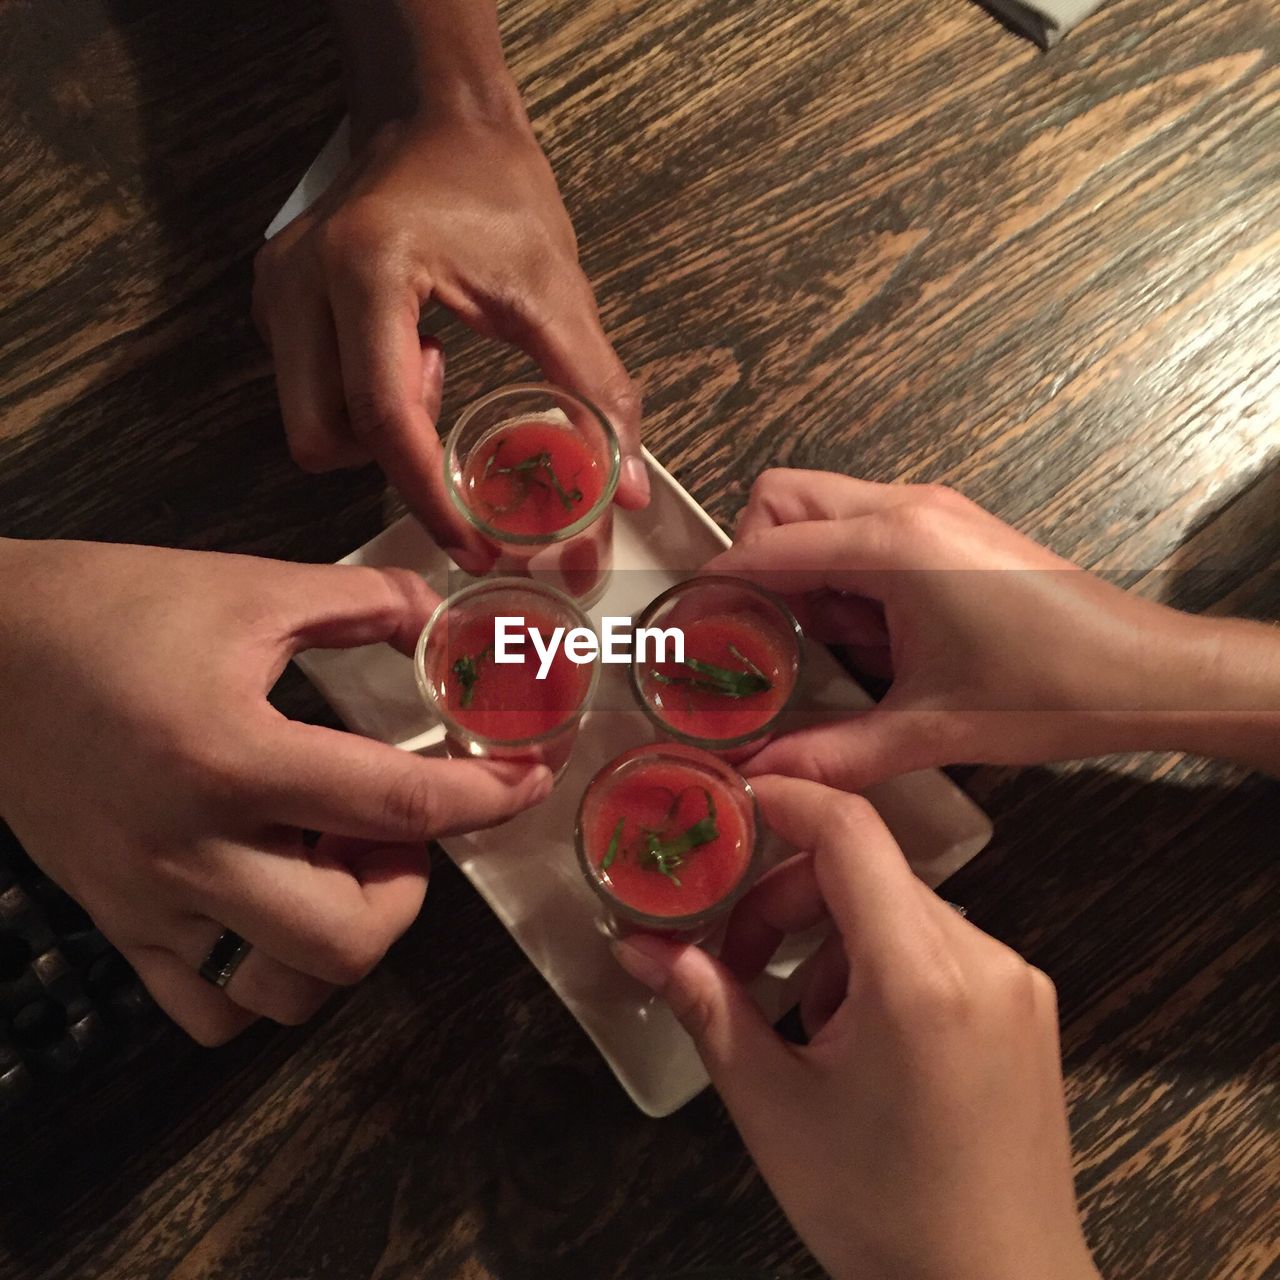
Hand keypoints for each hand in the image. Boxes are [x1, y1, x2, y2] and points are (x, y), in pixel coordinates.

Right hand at [0, 539, 550, 1043]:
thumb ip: (358, 604)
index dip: (487, 798)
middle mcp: (194, 848)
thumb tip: (435, 617)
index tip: (528, 781)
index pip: (399, 806)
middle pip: (350, 938)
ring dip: (342, 938)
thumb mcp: (247, 588)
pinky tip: (274, 904)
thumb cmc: (106, 609)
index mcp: (234, 756)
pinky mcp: (119, 922)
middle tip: (399, 831)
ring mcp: (152, 900)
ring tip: (334, 864)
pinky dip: (265, 979)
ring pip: (286, 992)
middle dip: (408, 891)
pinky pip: (210, 1008)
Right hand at [253, 111, 646, 563]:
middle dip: (392, 459)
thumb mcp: (556, 291)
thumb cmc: (497, 192)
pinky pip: (304, 392)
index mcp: (367, 271)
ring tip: (429, 372)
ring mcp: (276, 289)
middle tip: (447, 414)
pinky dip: (357, 402)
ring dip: (375, 431)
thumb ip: (594, 390)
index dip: (427, 495)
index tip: (470, 542)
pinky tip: (405, 354)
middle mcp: (301, 282)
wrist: (439, 118)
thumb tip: (628, 486)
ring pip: (308, 425)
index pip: (382, 416)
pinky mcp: (272, 297)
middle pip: (324, 437)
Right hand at [613, 776, 1099, 1279]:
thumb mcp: (773, 1107)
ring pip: (899, 906)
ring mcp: (1015, 979)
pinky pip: (939, 943)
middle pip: (867, 869)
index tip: (730, 803)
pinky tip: (857, 1036)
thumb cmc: (884, 1215)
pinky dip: (882, 961)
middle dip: (788, 898)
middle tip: (736, 962)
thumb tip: (638, 945)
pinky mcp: (1027, 1003)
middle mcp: (983, 958)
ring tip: (802, 1022)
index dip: (786, 800)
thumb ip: (706, 1006)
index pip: (850, 833)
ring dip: (833, 937)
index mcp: (919, 978)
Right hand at [708, 469, 1253, 787]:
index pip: (767, 546)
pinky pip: (863, 532)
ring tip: (832, 647)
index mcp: (895, 544)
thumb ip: (835, 750)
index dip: (716, 587)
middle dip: (755, 558)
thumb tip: (765, 772)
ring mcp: (930, 511)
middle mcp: (907, 508)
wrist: (1149, 672)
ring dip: (805, 571)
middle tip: (763, 634)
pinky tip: (872, 639)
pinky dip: (845, 576)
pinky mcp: (946, 529)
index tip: (686, 628)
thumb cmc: (1057, 686)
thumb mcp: (932, 728)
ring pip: (821, 510)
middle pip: (781, 496)